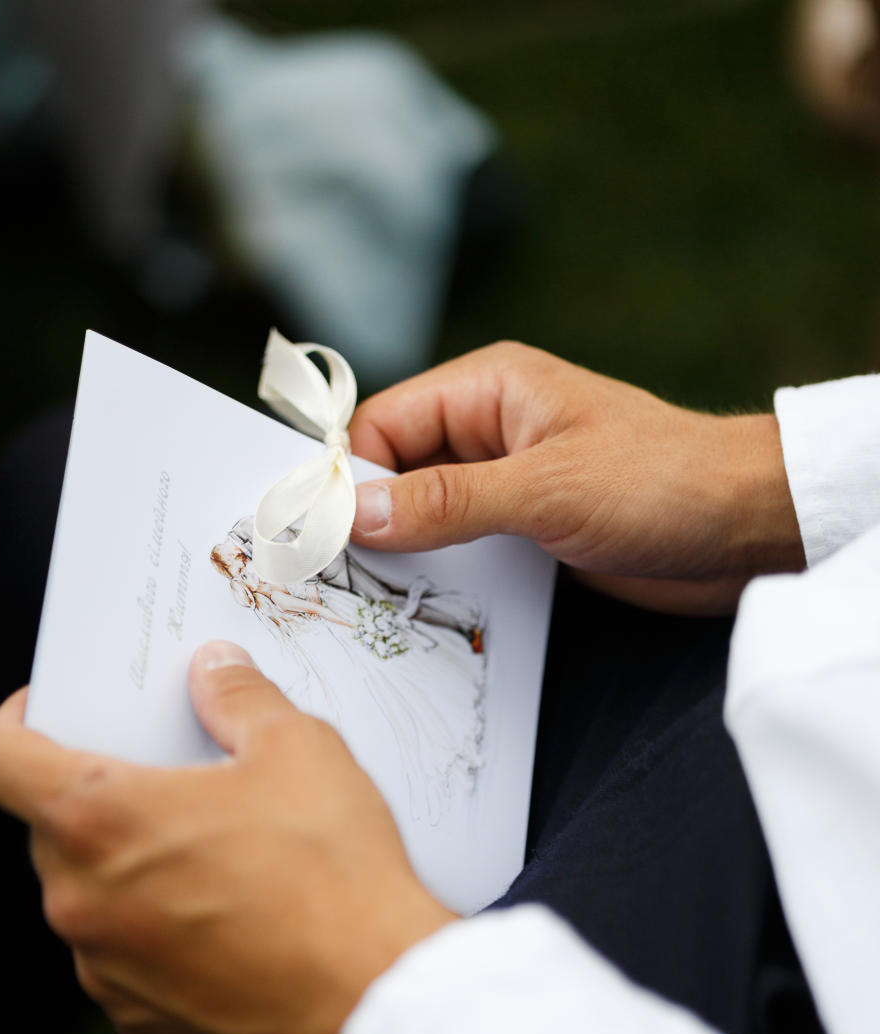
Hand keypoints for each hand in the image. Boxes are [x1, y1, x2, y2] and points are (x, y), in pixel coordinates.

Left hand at [0, 643, 453, 1033]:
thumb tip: (215, 670)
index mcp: (98, 820)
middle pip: (53, 829)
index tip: (47, 717)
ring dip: (132, 871)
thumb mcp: (298, 749)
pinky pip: (126, 960)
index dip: (13, 725)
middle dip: (102, 800)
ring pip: (92, 898)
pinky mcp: (140, 1021)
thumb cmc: (334, 877)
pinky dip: (159, 935)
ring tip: (217, 859)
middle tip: (174, 785)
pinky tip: (228, 922)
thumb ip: (238, 697)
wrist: (375, 998)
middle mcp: (81, 901)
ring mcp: (106, 970)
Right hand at [349, 341, 803, 614]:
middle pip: (396, 472)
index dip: (346, 477)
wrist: (748, 528)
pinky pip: (464, 550)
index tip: (316, 534)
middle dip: (370, 521)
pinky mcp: (530, 531)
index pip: (384, 425)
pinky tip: (424, 613)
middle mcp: (490, 431)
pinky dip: (443, 577)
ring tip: (372, 604)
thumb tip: (356, 513)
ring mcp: (509, 484)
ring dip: (406, 556)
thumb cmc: (662, 482)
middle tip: (333, 580)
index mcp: (489, 390)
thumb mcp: (546, 491)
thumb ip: (449, 502)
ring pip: (427, 516)